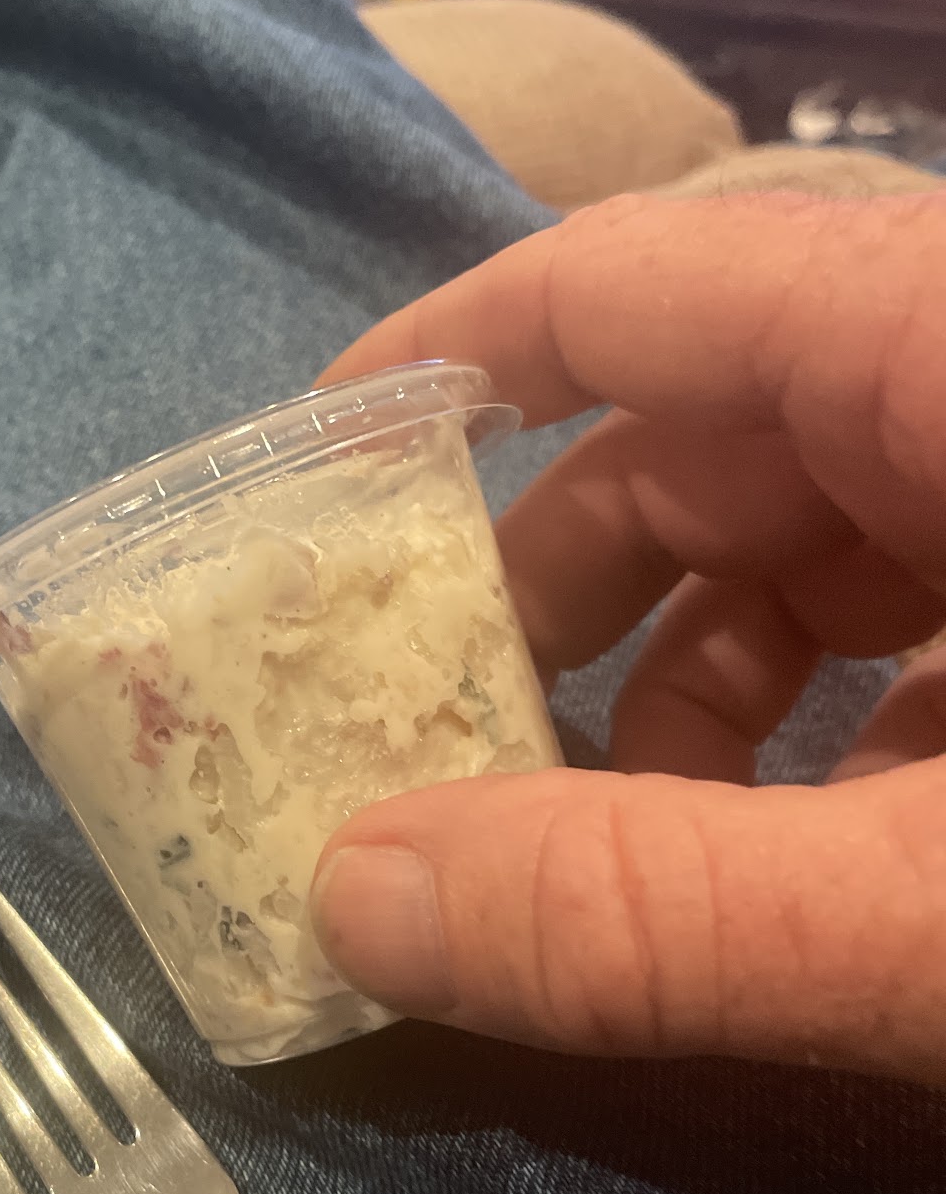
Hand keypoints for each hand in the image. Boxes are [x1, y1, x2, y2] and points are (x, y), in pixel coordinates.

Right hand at [310, 192, 945, 1084]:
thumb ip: (655, 910)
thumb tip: (348, 903)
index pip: (641, 282)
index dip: (452, 361)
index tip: (310, 478)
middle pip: (717, 430)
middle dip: (560, 596)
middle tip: (443, 748)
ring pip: (824, 531)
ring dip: (697, 685)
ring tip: (629, 853)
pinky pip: (932, 601)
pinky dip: (835, 718)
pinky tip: (815, 870)